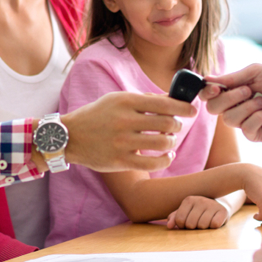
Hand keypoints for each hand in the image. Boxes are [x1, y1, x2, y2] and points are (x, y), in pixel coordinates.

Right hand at [61, 92, 194, 172]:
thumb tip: (171, 98)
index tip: (192, 110)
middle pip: (167, 123)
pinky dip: (165, 159)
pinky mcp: (120, 161)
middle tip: (176, 126)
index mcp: (125, 101)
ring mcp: (122, 142)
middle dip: (177, 125)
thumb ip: (143, 99)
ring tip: (169, 141)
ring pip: (163, 143)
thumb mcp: (116, 99)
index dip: (183, 107)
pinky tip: (167, 156)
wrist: (68, 137)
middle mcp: (124, 121)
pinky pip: (153, 163)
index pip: (163, 102)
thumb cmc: (96, 116)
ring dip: (172, 142)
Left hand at [166, 195, 234, 229]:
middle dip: (193, 227)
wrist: (219, 206)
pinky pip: (215, 225)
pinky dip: (213, 227)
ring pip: (202, 225)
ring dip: (203, 228)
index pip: (179, 219)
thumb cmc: (198, 212)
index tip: (187, 223)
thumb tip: (169, 226)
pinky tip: (214, 221)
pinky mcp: (223, 211)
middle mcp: (200, 200)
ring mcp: (212, 205)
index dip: (182, 226)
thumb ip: (175, 218)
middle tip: (197, 223)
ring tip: (206, 222)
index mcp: (189, 200)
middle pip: (190, 224)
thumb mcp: (186, 212)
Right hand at [201, 64, 261, 141]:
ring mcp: (245, 121)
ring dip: (247, 108)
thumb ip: (232, 77)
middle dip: (229, 98)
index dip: (207, 92)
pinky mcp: (255, 134)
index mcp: (233, 90)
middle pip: (213, 109)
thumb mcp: (256, 72)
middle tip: (249, 91)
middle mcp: (236, 106)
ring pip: (229, 119)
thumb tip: (208, 79)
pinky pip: (245, 130)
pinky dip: (256, 119)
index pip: (209, 95)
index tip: (216, 88)